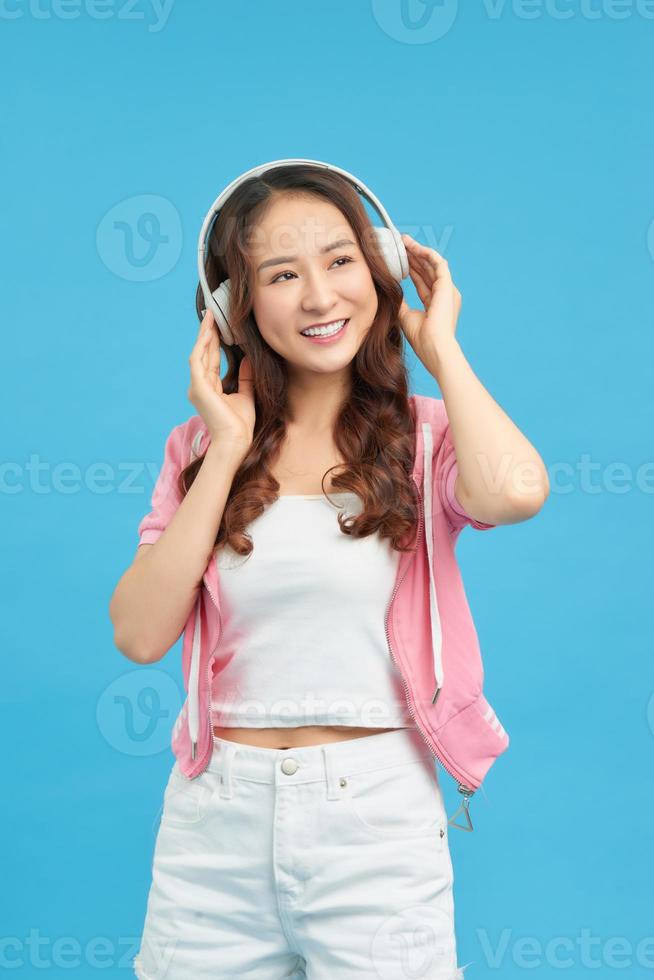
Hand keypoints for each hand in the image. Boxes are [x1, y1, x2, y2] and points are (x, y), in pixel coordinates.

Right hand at [188, 310, 255, 459]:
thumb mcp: (246, 394)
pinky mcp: (199, 387)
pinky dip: (203, 346)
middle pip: (203, 353)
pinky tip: (209, 332)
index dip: (214, 341)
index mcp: (209, 387)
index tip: (219, 324)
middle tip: (212, 313)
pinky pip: (198, 361)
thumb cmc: (240, 424)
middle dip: (208, 333)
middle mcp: (200, 385)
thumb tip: (246, 360)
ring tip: (210, 317)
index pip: (211, 358)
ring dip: (204, 335)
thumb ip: (245, 377)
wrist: (236, 441)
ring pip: (199, 353)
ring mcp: (197, 386)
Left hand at [398, 233, 461, 358]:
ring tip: (404, 241)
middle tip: (400, 244)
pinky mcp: (447, 286)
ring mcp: (447, 290)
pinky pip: (438, 263)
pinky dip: (426, 254)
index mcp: (436, 303)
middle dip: (413, 256)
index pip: (422, 280)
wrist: (434, 347)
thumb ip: (401, 302)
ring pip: (432, 263)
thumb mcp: (406, 316)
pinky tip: (414, 247)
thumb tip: (391, 291)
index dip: (410, 268)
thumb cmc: (422, 338)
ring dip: (418, 251)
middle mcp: (444, 294)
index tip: (398, 259)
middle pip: (427, 270)